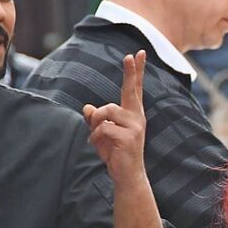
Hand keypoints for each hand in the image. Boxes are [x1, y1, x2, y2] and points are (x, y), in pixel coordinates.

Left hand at [84, 51, 147, 184]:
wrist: (126, 175)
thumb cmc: (115, 153)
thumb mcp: (102, 134)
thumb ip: (95, 119)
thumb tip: (87, 107)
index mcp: (133, 113)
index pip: (135, 88)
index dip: (136, 71)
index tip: (140, 53)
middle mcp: (137, 116)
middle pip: (131, 89)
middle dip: (131, 71)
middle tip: (130, 55)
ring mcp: (135, 126)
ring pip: (105, 111)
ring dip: (95, 124)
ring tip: (99, 138)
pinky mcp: (128, 136)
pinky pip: (102, 128)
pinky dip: (95, 137)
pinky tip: (101, 147)